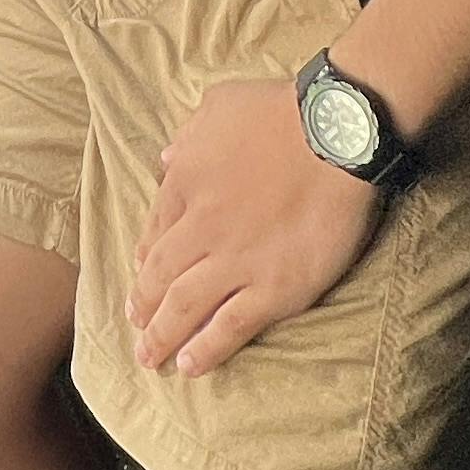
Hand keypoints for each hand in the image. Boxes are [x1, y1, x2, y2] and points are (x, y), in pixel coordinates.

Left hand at [125, 75, 381, 377]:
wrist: (334, 134)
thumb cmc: (281, 110)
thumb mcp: (220, 104)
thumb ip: (190, 133)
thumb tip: (167, 159)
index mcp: (185, 181)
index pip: (156, 229)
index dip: (145, 258)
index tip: (139, 275)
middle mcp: (201, 227)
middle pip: (160, 275)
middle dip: (143, 305)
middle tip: (135, 327)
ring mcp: (235, 262)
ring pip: (184, 307)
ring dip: (162, 336)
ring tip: (149, 358)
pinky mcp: (272, 289)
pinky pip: (229, 327)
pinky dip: (205, 349)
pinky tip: (189, 366)